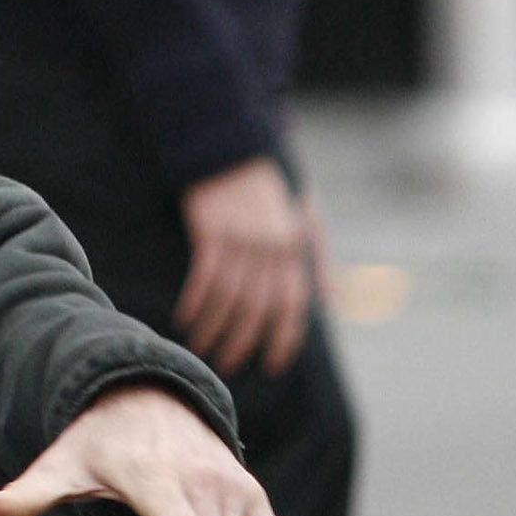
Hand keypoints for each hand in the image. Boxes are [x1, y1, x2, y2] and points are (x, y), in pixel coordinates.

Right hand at [176, 155, 315, 377]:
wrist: (230, 149)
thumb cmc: (269, 188)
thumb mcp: (303, 217)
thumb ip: (318, 258)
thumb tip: (331, 302)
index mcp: (294, 245)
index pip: (292, 303)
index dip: (283, 337)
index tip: (272, 365)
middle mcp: (270, 245)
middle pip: (257, 307)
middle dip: (242, 342)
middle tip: (228, 366)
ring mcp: (241, 237)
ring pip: (228, 297)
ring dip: (213, 328)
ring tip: (201, 349)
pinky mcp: (211, 229)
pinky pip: (203, 277)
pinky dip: (194, 302)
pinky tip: (184, 319)